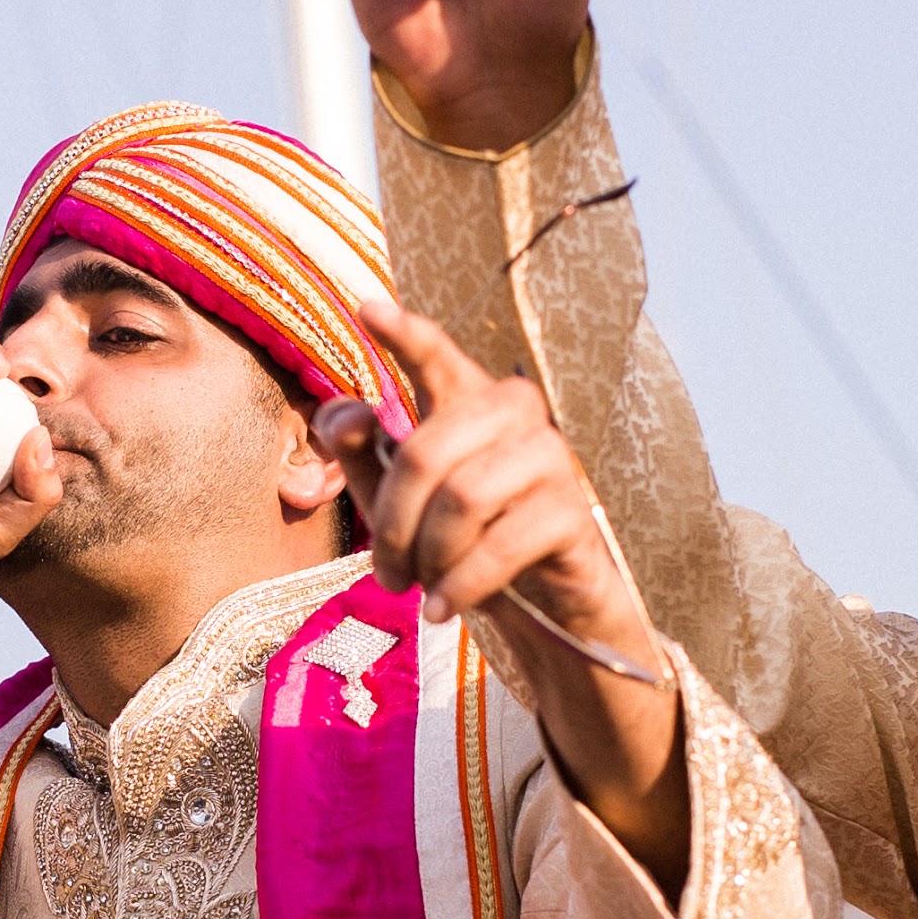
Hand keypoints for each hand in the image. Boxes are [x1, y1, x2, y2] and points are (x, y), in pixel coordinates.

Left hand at [313, 300, 647, 660]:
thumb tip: (344, 414)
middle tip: (388, 572)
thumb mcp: (402, 503)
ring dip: (429, 557)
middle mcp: (516, 416)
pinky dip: (461, 585)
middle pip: (426, 452)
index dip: (405, 334)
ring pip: (463, 498)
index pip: (438, 358)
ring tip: (423, 590)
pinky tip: (444, 607)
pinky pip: (499, 546)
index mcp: (470, 403)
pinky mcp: (574, 514)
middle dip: (393, 523)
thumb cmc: (467, 543)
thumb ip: (365, 455)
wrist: (545, 609)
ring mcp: (553, 460)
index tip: (367, 309)